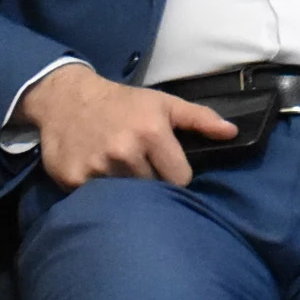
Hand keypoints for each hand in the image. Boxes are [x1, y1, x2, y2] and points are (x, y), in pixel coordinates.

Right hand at [18, 64, 236, 190]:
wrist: (67, 99)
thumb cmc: (123, 103)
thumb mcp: (164, 103)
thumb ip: (200, 119)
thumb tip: (233, 133)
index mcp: (152, 134)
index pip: (180, 179)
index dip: (176, 176)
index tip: (167, 168)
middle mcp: (125, 152)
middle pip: (153, 190)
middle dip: (151, 183)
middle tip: (140, 168)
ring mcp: (97, 168)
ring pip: (126, 198)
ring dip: (125, 190)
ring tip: (120, 171)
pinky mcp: (73, 180)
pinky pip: (96, 200)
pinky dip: (99, 193)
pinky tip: (97, 174)